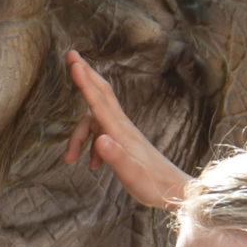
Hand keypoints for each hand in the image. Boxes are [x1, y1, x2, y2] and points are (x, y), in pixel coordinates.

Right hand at [59, 50, 193, 208]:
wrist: (176, 192)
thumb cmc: (154, 185)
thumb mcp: (132, 175)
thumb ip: (116, 157)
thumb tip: (100, 139)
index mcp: (121, 132)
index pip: (99, 102)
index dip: (84, 81)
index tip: (74, 61)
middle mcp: (123, 127)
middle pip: (101, 94)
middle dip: (86, 76)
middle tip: (71, 55)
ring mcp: (125, 133)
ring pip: (95, 120)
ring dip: (79, 135)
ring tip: (70, 159)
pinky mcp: (126, 141)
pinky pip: (102, 133)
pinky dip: (91, 145)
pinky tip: (93, 165)